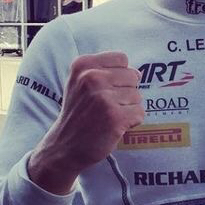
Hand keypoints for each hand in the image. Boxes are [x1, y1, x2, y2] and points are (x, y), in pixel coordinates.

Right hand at [28, 52, 143, 193]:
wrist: (64, 146)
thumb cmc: (78, 113)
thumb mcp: (80, 83)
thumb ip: (105, 71)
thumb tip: (138, 72)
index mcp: (83, 65)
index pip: (121, 58)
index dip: (120, 74)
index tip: (106, 88)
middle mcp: (92, 77)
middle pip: (132, 76)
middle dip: (125, 92)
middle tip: (106, 106)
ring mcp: (103, 98)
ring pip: (137, 95)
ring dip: (128, 108)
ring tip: (108, 116)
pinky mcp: (115, 117)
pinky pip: (139, 112)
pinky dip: (132, 121)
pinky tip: (115, 126)